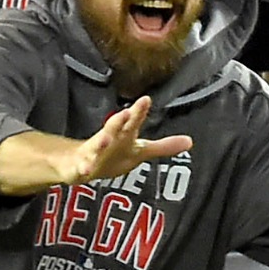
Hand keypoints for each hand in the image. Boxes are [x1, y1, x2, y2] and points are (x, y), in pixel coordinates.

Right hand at [66, 97, 192, 183]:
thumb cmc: (112, 155)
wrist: (78, 165)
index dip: (139, 112)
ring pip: (96, 146)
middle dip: (119, 121)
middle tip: (127, 112)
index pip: (132, 122)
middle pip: (113, 129)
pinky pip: (81, 168)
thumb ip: (163, 147)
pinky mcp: (79, 167)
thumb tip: (190, 142)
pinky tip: (85, 170)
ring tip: (107, 138)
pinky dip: (82, 168)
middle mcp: (107, 140)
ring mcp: (92, 153)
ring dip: (101, 142)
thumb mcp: (139, 151)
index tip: (146, 99)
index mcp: (122, 136)